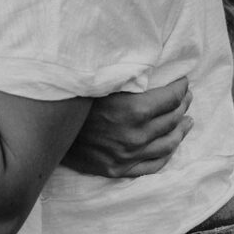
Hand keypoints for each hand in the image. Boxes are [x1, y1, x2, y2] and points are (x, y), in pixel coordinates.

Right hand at [64, 76, 192, 177]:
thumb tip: (150, 64)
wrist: (46, 128)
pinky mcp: (118, 169)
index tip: (184, 81)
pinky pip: (152, 165)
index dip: (180, 88)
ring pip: (167, 144)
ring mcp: (127, 155)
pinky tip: (171, 146)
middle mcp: (134, 136)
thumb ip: (127, 76)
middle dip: (182, 105)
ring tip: (188, 121)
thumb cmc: (74, 98)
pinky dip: (166, 154)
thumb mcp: (101, 81)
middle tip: (186, 97)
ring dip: (180, 131)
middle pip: (170, 120)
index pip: (169, 98)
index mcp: (133, 110)